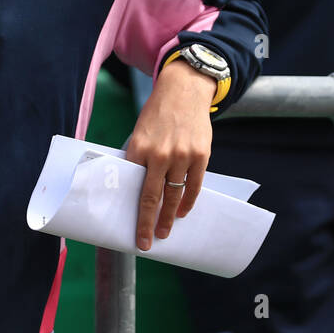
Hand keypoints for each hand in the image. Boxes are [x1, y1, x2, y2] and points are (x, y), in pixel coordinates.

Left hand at [124, 59, 215, 250]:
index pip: (134, 188)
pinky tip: (183, 211)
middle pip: (152, 197)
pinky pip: (194, 186)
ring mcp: (182, 155)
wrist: (183, 90)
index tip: (133, 232)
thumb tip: (134, 187)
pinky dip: (188, 201)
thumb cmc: (157, 113)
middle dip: (148, 223)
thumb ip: (138, 157)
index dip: (133, 213)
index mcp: (139, 148)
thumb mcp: (140, 132)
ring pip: (174, 195)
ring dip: (169, 216)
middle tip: (146, 242)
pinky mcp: (200, 155)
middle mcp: (160, 154)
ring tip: (165, 231)